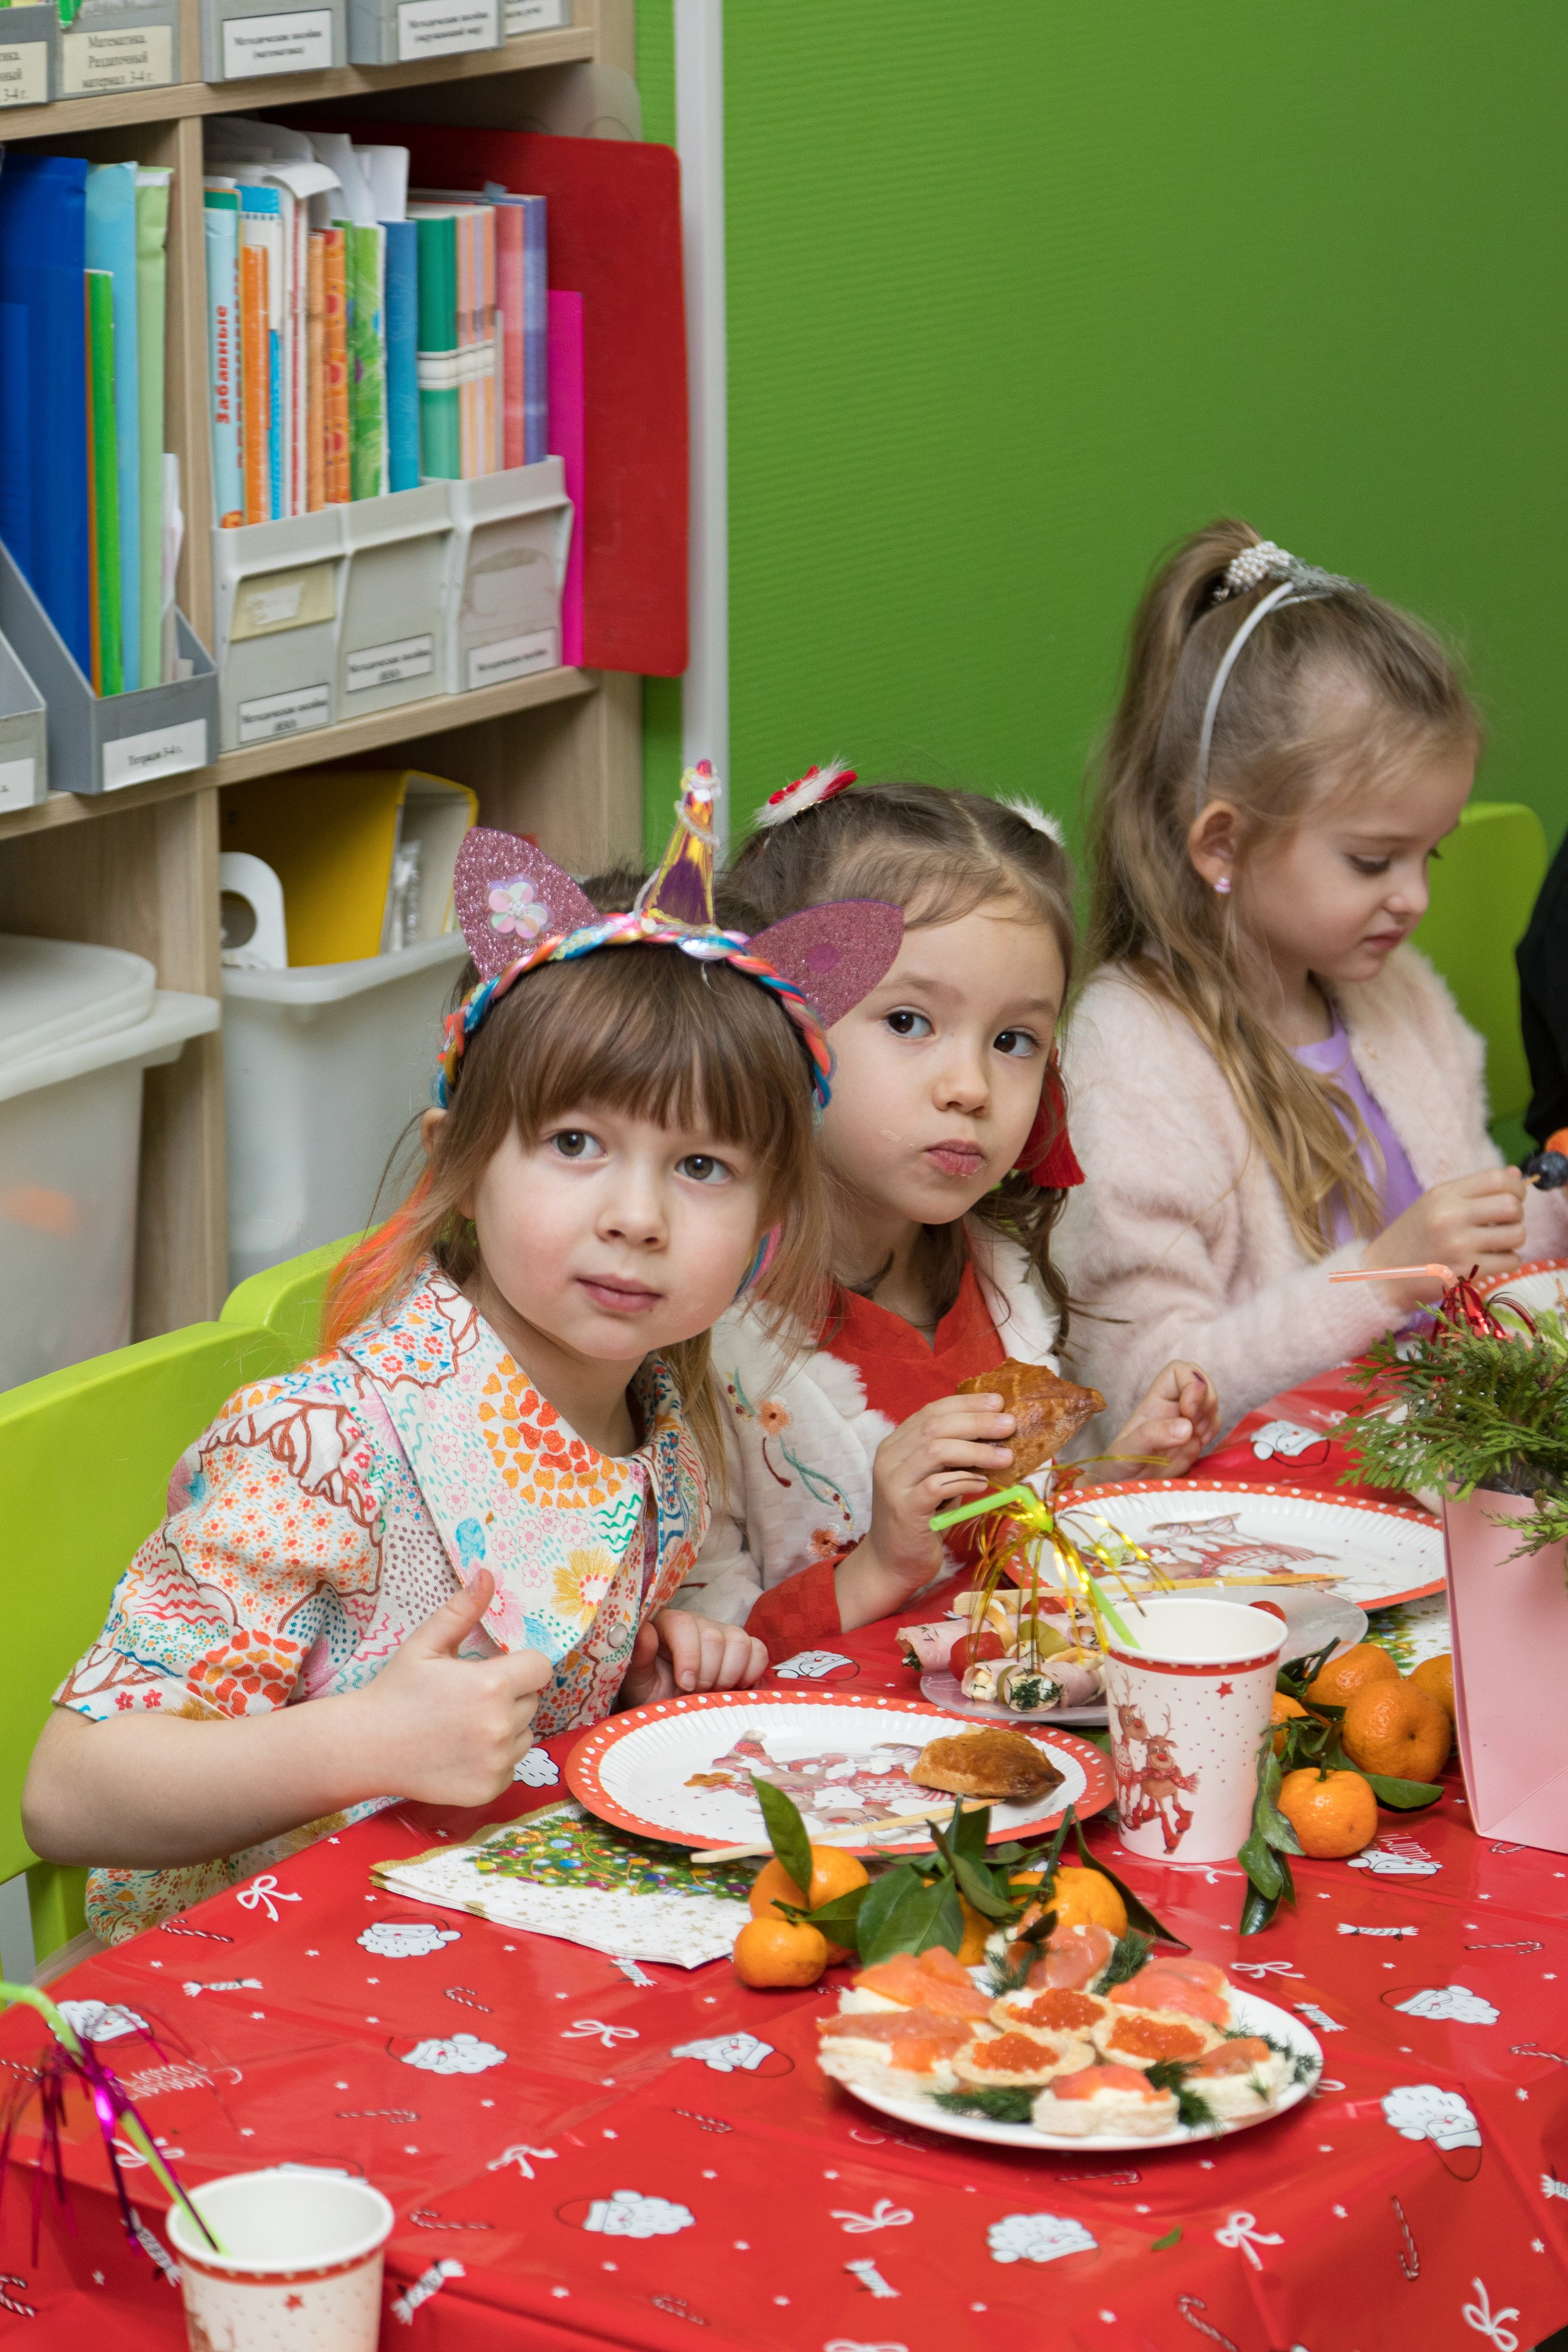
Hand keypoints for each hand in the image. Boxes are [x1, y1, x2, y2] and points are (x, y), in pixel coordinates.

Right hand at [358, 1571, 551, 1805]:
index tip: (494, 1670)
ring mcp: (497, 1762)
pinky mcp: (490, 1789)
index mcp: (492, 1686)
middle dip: (509, 1696)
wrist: (366, 1747)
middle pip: (532, 1701)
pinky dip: (495, 1759)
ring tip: (464, 1725)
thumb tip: (487, 1574)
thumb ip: (462, 1610)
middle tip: (468, 1699)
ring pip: (525, 1733)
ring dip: (506, 1727)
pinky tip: (462, 1751)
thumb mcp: (426, 1644)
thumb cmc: (396, 1691)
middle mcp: (501, 1727)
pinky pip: (512, 1765)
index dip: (520, 1666)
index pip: (540, 1668)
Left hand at [620, 1609, 767, 1706]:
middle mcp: (698, 1623)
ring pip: (739, 1641)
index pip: (684, 1625)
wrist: (672, 1708)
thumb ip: (639, 1657)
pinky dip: (751, 1673)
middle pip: (714, 1636)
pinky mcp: (743, 1649)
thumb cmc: (652, 1693)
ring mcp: (723, 1634)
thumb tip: (645, 1631)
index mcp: (668, 1625)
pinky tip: (735, 1688)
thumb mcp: (638, 1681)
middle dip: (708, 1673)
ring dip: (729, 1674)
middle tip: (699, 1694)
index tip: (686, 1685)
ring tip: (714, 1693)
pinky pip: (759, 1651)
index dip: (689, 1656)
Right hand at [835, 1393, 1015, 1630]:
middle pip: (935, 1425)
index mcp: (896, 1445)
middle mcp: (889, 1458)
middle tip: (1009, 1424)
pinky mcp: (904, 1508)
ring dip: (977, 1450)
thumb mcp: (938, 1480)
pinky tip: (983, 1484)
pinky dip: (965, 1480)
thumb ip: (955, 1458)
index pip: (932, 1411)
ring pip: (936, 1450)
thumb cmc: (922, 1519)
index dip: (967, 1403)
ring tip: (1006, 1456)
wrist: (892, 1563)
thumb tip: (997, 1436)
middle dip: (977, 1421)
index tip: (998, 1402)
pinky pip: (938, 1485)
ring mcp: (894, 1483)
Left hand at [1107, 1360, 1218, 1477]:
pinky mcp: (1195, 1440)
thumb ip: (1151, 1436)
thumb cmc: (1118, 1467)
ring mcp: (1186, 1423)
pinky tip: (1201, 1444)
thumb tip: (1186, 1427)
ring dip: (1211, 1416)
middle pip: (1201, 1382)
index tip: (1188, 1410)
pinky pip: (1214, 1424)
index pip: (1178, 1371)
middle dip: (1206, 1400)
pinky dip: (1214, 1431)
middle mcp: (1172, 1408)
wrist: (1124, 1490)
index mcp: (1154, 1403)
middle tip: (1196, 1425)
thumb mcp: (1127, 1451)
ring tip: (1197, 1437)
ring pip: (1210, 1403)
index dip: (1191, 1382)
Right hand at [1362, 1168, 1528, 1310]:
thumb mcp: (1434, 1204)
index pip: (1496, 1178)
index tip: (1512, 1196)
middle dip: (1516, 1215)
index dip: (1514, 1186)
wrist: (1382, 1275)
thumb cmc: (1411, 1238)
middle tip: (1503, 1223)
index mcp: (1443, 1194)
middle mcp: (1451, 1216)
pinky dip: (1508, 1261)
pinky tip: (1490, 1260)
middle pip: (1512, 1206)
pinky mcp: (1465, 1271)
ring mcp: (1459, 1245)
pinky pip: (1511, 1261)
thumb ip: (1473, 1190)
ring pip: (1517, 1235)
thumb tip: (1515, 1174)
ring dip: (1513, 1239)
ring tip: (1496, 1243)